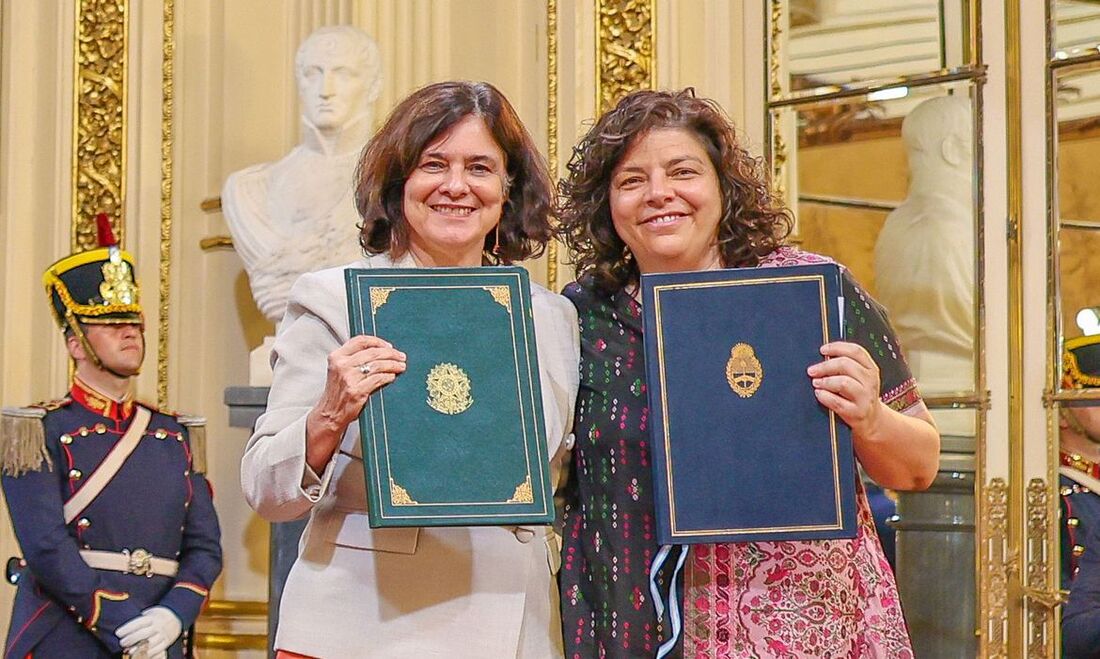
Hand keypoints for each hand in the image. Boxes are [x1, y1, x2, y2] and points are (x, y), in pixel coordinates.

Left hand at [116, 606, 181, 653]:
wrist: (175, 618)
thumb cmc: (156, 617)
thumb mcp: (149, 613)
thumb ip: (139, 620)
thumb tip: (123, 627)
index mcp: (153, 618)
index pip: (139, 622)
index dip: (128, 628)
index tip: (118, 633)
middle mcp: (159, 626)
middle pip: (144, 633)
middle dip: (131, 639)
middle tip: (122, 643)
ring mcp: (163, 635)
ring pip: (151, 643)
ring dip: (138, 649)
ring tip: (129, 651)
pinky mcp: (166, 643)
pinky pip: (158, 650)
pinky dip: (149, 654)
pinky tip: (140, 655)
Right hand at [305, 335, 406, 469]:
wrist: (329, 414)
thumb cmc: (338, 391)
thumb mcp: (340, 369)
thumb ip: (354, 358)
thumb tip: (381, 350)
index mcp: (337, 357)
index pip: (361, 340)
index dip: (378, 341)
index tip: (389, 346)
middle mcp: (342, 365)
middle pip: (373, 352)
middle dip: (391, 353)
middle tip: (401, 356)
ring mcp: (349, 379)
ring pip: (378, 365)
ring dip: (393, 365)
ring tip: (401, 366)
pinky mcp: (356, 391)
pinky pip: (378, 379)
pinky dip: (388, 376)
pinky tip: (392, 377)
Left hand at [807, 341, 883, 438]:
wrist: (872, 421)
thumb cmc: (858, 396)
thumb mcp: (859, 378)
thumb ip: (845, 366)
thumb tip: (823, 355)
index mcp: (870, 368)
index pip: (856, 351)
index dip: (837, 347)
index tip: (822, 350)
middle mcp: (870, 381)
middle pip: (846, 364)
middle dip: (825, 366)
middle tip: (812, 370)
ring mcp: (865, 397)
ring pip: (843, 382)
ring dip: (825, 381)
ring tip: (816, 383)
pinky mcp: (857, 413)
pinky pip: (837, 402)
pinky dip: (825, 396)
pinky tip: (819, 394)